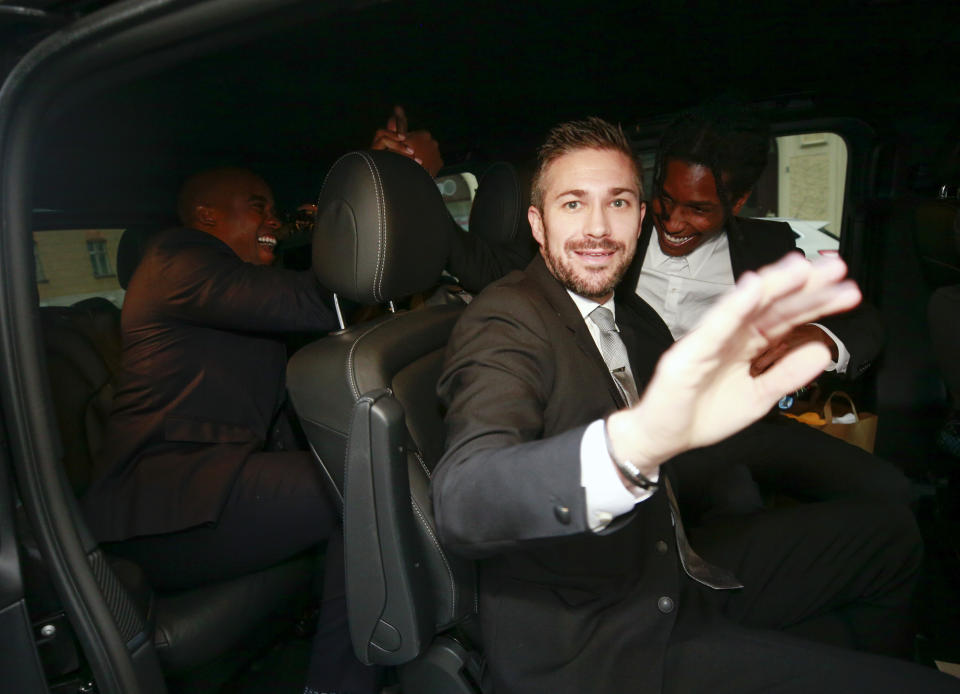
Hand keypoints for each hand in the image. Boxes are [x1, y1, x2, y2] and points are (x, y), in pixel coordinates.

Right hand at [369, 105, 442, 175]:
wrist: (412, 175)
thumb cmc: (402, 155)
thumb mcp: (398, 139)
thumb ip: (399, 123)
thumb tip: (397, 106)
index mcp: (423, 134)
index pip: (413, 137)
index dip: (407, 143)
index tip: (403, 150)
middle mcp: (433, 141)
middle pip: (422, 144)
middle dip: (416, 149)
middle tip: (408, 158)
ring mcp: (437, 153)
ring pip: (427, 154)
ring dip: (422, 157)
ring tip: (414, 165)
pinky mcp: (440, 163)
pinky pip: (433, 163)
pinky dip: (428, 165)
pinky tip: (421, 169)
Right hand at [606, 253, 859, 477]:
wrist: (662, 437)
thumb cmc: (703, 413)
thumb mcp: (759, 398)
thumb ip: (787, 374)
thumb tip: (822, 350)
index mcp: (748, 345)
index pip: (786, 318)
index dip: (816, 303)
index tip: (847, 291)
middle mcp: (731, 335)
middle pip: (772, 305)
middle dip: (805, 286)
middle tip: (837, 267)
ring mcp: (710, 339)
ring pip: (746, 307)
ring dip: (773, 284)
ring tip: (802, 268)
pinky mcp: (690, 352)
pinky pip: (715, 326)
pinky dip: (733, 306)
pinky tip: (754, 288)